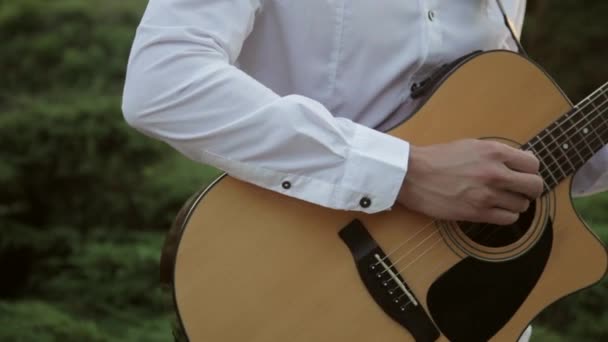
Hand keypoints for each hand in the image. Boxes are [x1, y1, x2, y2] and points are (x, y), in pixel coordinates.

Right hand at [397, 139, 543, 224]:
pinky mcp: (478, 213)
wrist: (413, 175)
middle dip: (530, 189)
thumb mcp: (471, 145)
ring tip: (501, 200)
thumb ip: (495, 154)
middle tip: (519, 190)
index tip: (521, 174)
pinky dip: (505, 215)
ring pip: (522, 205)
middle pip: (534, 186)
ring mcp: (488, 195)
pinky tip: (494, 209)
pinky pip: (508, 219)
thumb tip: (518, 162)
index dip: (529, 170)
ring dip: (515, 203)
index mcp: (494, 152)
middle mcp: (496, 173)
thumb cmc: (437, 158)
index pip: (533, 164)